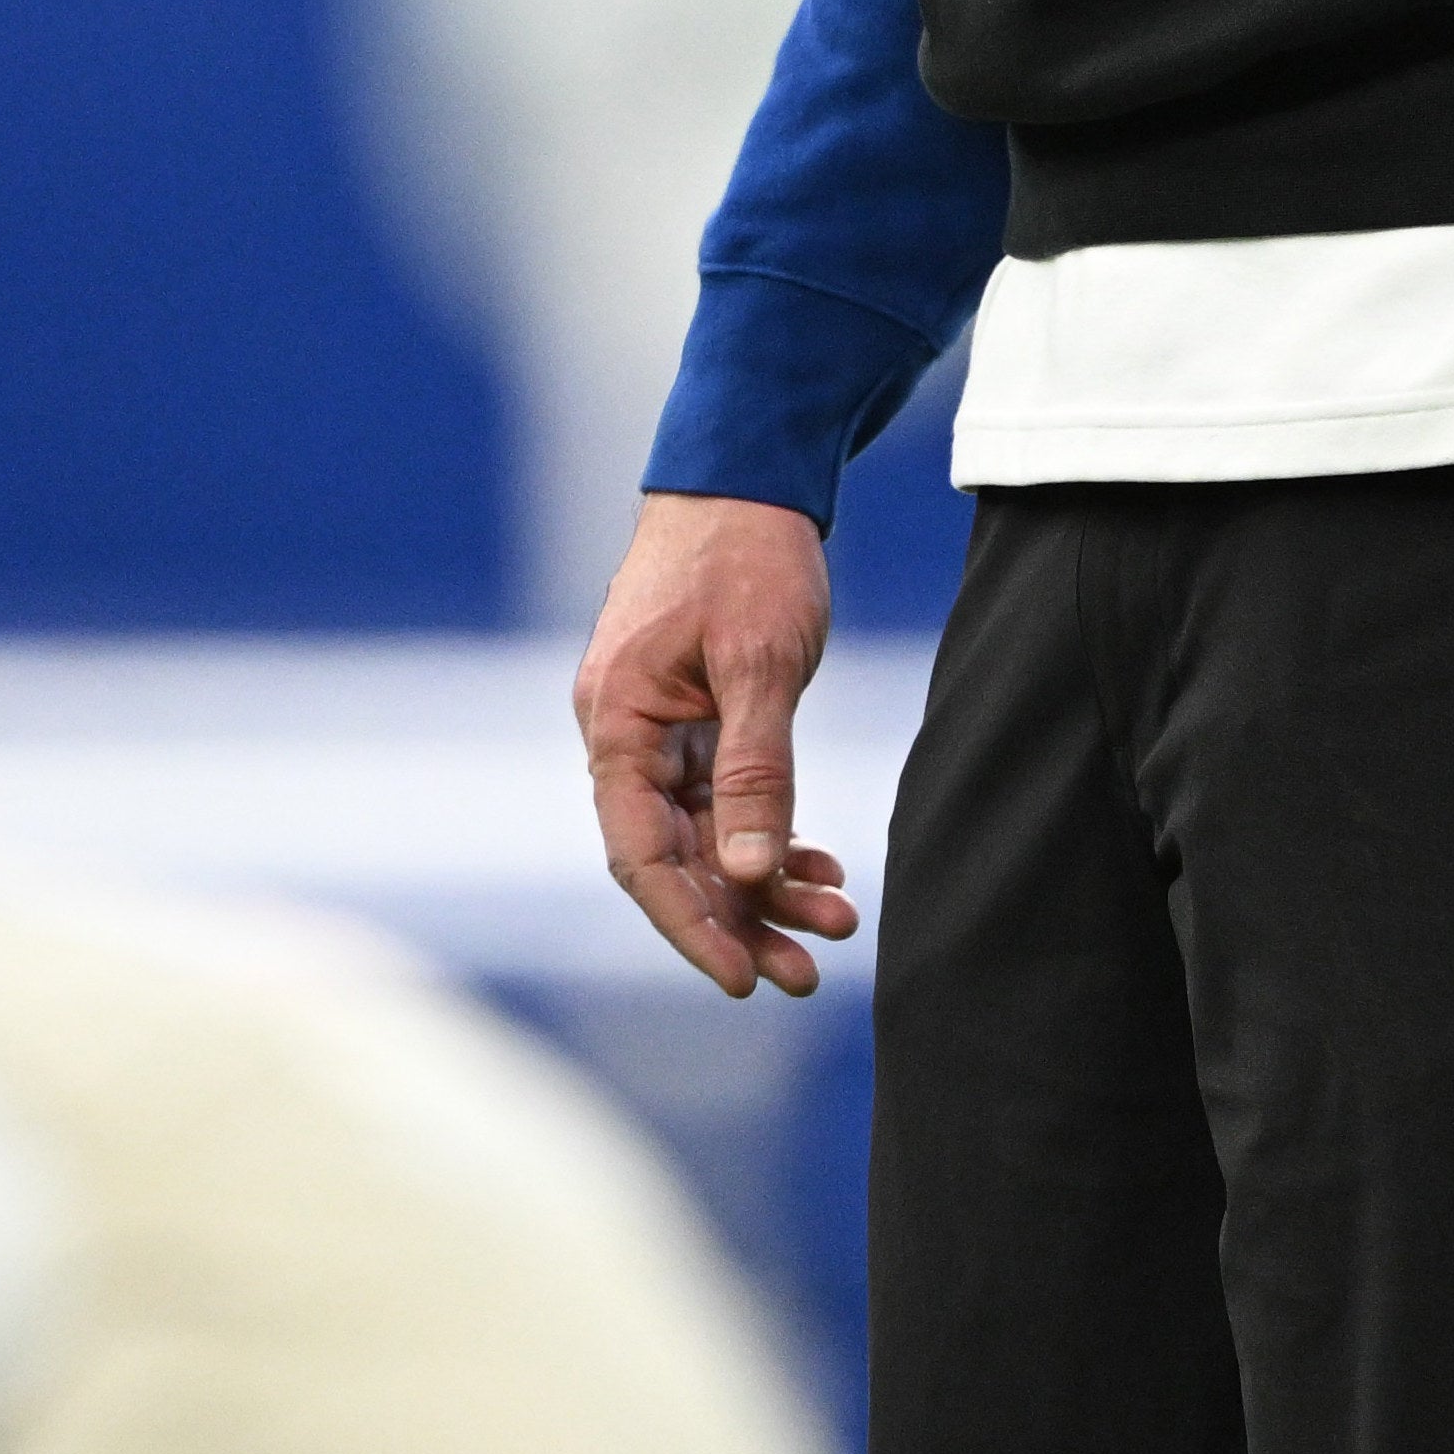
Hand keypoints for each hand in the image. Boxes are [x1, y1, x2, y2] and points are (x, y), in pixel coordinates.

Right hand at [576, 492, 858, 999]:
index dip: (690, 923)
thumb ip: (754, 770)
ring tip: (836, 925)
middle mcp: (628, 737)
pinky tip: (819, 865)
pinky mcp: (697, 721)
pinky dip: (770, 836)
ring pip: (707, 836)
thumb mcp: (758, 663)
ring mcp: (660, 731)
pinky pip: (725, 800)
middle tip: (808, 974)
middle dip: (741, 920)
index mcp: (618, 723)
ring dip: (765, 885)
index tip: (742, 976)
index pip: (641, 854)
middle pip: (676, 858)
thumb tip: (748, 873)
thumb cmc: (745, 556)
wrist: (747, 476)